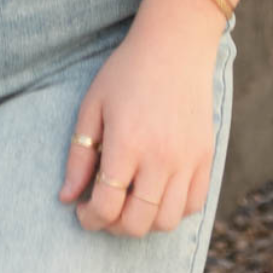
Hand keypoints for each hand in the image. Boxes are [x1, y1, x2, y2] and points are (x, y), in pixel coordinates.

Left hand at [58, 22, 221, 236]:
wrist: (175, 46)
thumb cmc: (127, 72)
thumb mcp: (92, 106)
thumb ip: (79, 155)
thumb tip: (66, 197)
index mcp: (127, 144)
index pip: (106, 206)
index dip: (89, 218)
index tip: (82, 210)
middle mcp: (160, 158)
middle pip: (138, 223)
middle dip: (113, 226)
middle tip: (103, 209)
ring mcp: (187, 160)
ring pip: (167, 221)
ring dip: (144, 223)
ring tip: (129, 204)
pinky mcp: (205, 157)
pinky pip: (194, 204)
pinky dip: (173, 210)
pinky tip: (156, 193)